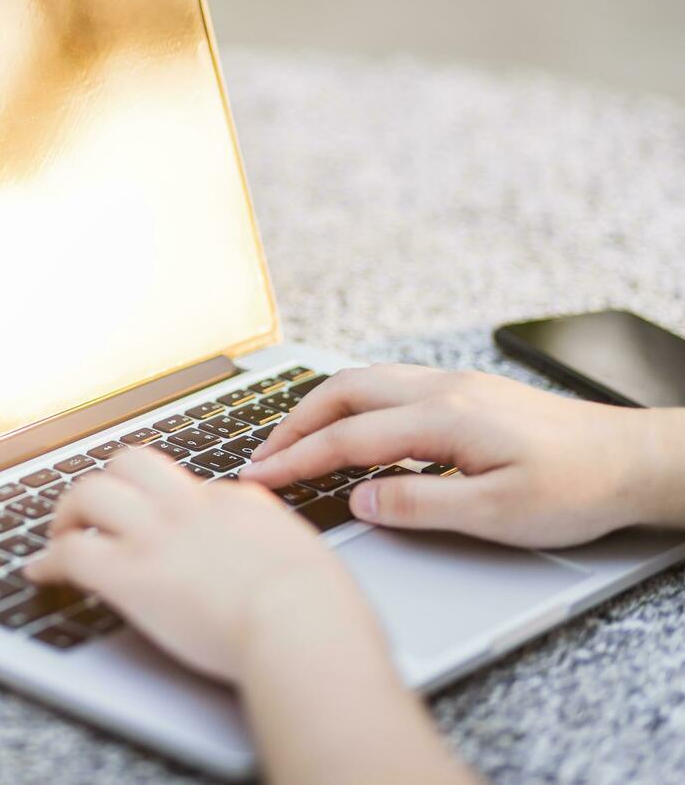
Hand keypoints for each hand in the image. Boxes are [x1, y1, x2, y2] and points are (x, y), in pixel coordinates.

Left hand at [24, 449, 374, 682]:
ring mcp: (156, 537)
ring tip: (59, 535)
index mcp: (235, 502)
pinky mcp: (130, 576)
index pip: (184, 484)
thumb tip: (267, 552)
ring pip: (90, 493)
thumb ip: (274, 543)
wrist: (302, 624)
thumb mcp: (305, 553)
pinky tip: (40, 574)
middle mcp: (188, 508)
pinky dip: (48, 561)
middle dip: (105, 484)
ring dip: (67, 513)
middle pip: (129, 464)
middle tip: (91, 512)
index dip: (160, 504)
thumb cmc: (320, 608)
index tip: (151, 523)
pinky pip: (72, 553)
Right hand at [244, 364, 680, 546]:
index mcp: (444, 417)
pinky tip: (348, 428)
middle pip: (342, 393)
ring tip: (292, 442)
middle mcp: (442, 389)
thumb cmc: (577, 488)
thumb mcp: (498, 514)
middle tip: (262, 459)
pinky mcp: (465, 392)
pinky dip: (350, 404)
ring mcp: (453, 385)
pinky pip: (388, 384)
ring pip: (364, 381)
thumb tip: (360, 499)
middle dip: (293, 425)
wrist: (635, 459)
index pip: (348, 438)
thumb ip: (420, 505)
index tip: (259, 478)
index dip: (297, 460)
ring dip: (319, 410)